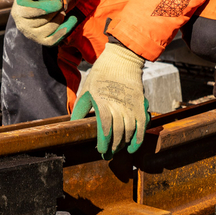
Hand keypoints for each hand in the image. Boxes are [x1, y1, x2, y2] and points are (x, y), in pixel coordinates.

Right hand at [11, 0, 77, 45]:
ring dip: (60, 17)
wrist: (34, 2)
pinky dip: (65, 30)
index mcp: (18, 11)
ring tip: (61, 9)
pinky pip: (54, 40)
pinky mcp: (41, 40)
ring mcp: (31, 35)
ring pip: (51, 28)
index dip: (48, 5)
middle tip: (59, 1)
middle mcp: (22, 26)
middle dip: (56, 9)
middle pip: (44, 19)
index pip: (34, 11)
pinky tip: (72, 19)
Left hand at [70, 42, 149, 157]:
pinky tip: (132, 147)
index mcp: (103, 102)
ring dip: (123, 144)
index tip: (100, 151)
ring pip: (130, 131)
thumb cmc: (100, 74)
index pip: (104, 127)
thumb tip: (73, 125)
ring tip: (117, 150)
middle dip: (112, 147)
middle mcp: (118, 105)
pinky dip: (139, 138)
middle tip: (107, 154)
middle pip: (117, 132)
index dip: (103, 142)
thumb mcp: (86, 89)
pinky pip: (142, 125)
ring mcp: (131, 105)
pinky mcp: (140, 105)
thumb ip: (80, 109)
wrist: (122, 60)